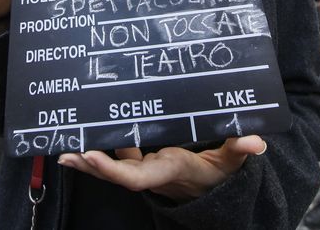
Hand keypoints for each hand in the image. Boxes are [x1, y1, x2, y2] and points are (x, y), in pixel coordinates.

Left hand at [57, 136, 267, 202]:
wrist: (214, 189)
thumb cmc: (220, 175)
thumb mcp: (231, 164)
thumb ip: (239, 151)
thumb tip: (255, 141)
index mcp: (169, 171)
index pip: (137, 176)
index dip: (112, 169)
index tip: (90, 156)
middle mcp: (152, 172)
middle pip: (117, 173)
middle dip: (91, 165)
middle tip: (65, 154)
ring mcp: (146, 167)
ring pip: (114, 163)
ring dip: (90, 156)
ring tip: (65, 145)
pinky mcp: (145, 159)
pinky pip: (121, 153)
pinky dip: (105, 144)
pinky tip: (88, 130)